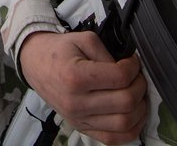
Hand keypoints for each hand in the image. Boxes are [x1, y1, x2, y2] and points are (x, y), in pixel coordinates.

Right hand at [18, 31, 146, 143]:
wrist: (36, 64)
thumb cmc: (58, 51)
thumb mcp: (83, 39)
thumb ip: (108, 53)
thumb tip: (128, 69)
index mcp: (76, 78)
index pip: (120, 78)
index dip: (133, 67)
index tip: (131, 61)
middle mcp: (76, 103)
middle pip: (126, 102)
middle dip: (140, 86)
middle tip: (137, 76)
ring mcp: (79, 119)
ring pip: (124, 124)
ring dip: (139, 109)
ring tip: (136, 94)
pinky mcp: (81, 127)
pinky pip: (113, 139)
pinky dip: (130, 129)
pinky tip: (133, 114)